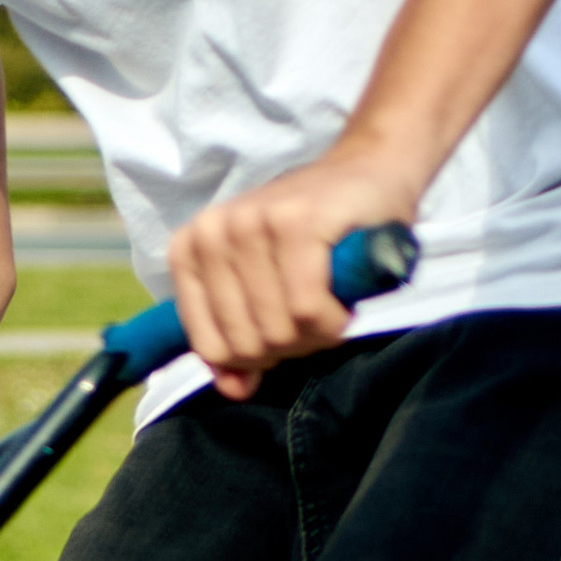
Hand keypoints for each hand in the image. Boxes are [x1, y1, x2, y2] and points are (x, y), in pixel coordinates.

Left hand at [168, 149, 426, 400]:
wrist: (370, 170)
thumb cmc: (316, 236)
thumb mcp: (262, 285)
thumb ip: (238, 339)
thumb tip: (234, 390)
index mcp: (190, 248)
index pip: (210, 346)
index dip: (253, 358)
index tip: (283, 331)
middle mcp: (212, 231)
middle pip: (247, 343)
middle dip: (290, 346)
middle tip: (315, 315)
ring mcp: (252, 223)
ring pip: (277, 330)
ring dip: (316, 334)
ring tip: (330, 304)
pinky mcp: (296, 222)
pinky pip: (307, 310)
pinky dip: (333, 320)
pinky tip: (343, 300)